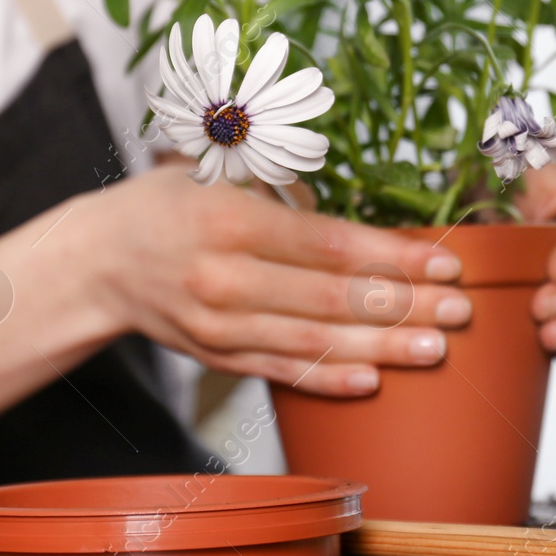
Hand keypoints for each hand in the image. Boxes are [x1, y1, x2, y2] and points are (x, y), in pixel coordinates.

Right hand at [74, 165, 470, 396]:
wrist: (94, 261)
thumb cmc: (163, 205)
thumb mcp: (215, 173)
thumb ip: (283, 190)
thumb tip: (358, 207)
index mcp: (227, 220)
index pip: (329, 245)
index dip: (393, 258)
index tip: (445, 263)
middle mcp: (222, 277)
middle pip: (330, 299)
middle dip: (404, 307)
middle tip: (460, 311)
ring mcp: (216, 324)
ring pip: (311, 342)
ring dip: (381, 348)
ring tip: (436, 350)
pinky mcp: (213, 355)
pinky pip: (280, 371)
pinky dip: (327, 378)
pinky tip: (373, 381)